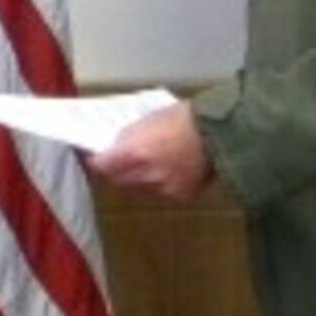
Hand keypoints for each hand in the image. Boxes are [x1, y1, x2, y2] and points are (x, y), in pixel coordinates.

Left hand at [86, 101, 212, 202]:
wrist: (221, 134)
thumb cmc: (186, 118)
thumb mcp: (150, 119)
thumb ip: (129, 137)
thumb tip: (116, 147)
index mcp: (134, 154)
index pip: (100, 166)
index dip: (94, 161)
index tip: (93, 157)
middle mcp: (144, 177)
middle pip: (116, 182)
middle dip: (114, 172)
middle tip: (117, 162)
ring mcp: (162, 190)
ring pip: (137, 190)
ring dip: (136, 180)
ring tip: (147, 165)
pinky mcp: (179, 198)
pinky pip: (160, 194)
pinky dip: (159, 185)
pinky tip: (169, 171)